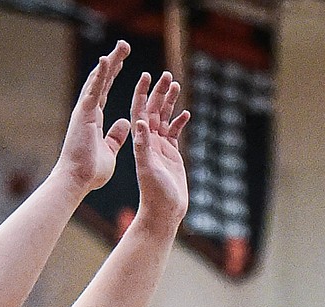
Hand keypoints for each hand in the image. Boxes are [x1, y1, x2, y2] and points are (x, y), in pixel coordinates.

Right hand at [55, 41, 132, 196]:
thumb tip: (124, 123)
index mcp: (93, 119)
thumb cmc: (90, 172)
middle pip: (102, 80)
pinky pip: (94, 90)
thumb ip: (116, 136)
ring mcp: (85, 111)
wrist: (77, 181)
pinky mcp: (84, 114)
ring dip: (111, 62)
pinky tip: (107, 59)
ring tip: (122, 46)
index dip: (112, 76)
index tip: (120, 62)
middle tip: (124, 46)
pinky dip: (100, 74)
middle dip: (113, 62)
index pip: (103, 92)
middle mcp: (88, 111)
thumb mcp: (110, 151)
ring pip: (99, 80)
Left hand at [131, 70, 189, 230]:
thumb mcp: (147, 168)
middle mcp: (149, 142)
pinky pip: (174, 133)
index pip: (139, 112)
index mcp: (141, 142)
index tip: (146, 75)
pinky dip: (179, 122)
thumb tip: (140, 122)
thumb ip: (143, 146)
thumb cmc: (154, 194)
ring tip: (175, 85)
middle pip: (153, 111)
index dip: (142, 93)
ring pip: (165, 119)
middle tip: (166, 74)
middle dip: (159, 92)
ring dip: (169, 102)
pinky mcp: (171, 156)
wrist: (163, 212)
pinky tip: (186, 113)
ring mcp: (160, 148)